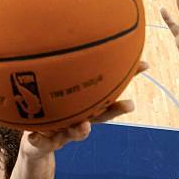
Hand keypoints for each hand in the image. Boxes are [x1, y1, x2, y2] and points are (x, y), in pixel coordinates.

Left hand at [21, 60, 147, 154]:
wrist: (33, 143)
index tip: (145, 65)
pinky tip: (33, 137)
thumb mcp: (53, 87)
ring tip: (83, 125)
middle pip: (101, 116)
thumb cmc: (47, 113)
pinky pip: (40, 141)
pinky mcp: (42, 143)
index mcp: (84, 106)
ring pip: (74, 133)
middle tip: (131, 104)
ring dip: (80, 130)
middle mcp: (77, 119)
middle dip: (115, 110)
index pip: (108, 92)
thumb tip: (74, 34)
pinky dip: (38, 139)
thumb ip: (62, 69)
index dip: (126, 79)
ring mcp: (62, 132)